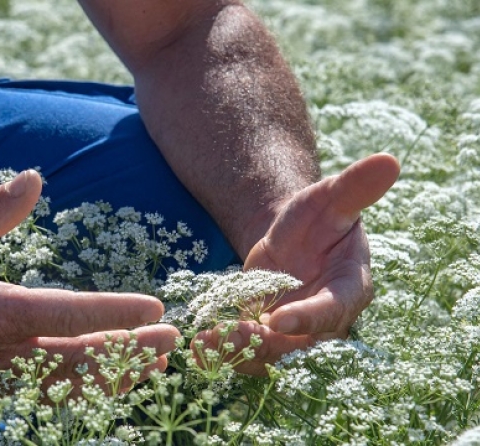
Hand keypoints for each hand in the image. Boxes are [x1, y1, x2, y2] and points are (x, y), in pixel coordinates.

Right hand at [0, 170, 179, 385]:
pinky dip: (87, 390)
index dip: (115, 312)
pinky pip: (49, 396)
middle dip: (130, 351)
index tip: (156, 307)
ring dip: (115, 376)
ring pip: (68, 387)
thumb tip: (36, 178)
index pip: (67, 314)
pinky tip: (114, 380)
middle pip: (78, 361)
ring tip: (155, 363)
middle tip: (172, 340)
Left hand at [193, 153, 400, 374]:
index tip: (277, 320)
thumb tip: (389, 160)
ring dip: (238, 352)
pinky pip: (249, 354)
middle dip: (265, 345)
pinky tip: (198, 344)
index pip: (333, 311)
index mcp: (349, 288)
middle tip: (232, 335)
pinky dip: (224, 352)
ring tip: (205, 342)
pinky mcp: (269, 338)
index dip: (308, 319)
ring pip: (270, 355)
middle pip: (299, 345)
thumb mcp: (330, 199)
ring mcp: (296, 334)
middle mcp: (326, 321)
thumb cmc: (318, 216)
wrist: (290, 237)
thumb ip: (355, 187)